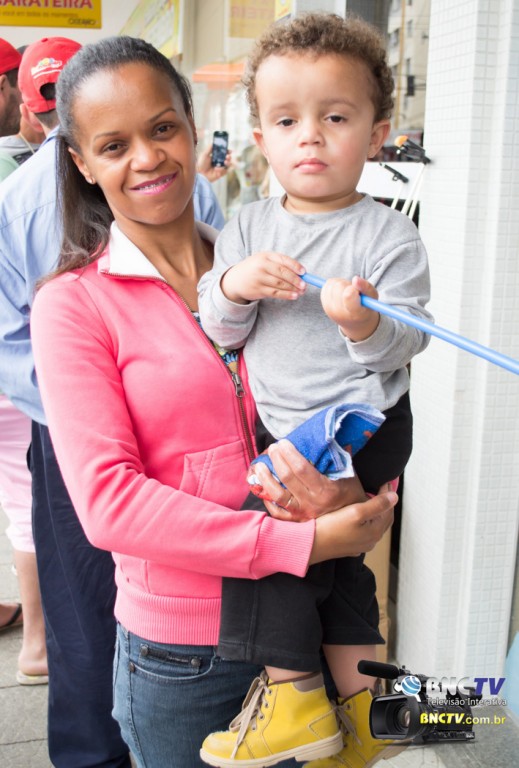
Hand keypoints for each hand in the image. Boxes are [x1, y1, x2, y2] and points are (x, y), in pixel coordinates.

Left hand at [197, 144, 231, 181]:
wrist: (199, 174)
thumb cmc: (201, 164)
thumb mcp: (204, 154)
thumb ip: (210, 148)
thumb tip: (214, 142)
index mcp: (215, 156)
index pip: (223, 153)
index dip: (227, 151)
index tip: (230, 151)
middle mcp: (219, 162)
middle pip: (227, 158)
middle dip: (229, 157)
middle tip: (227, 156)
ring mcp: (220, 168)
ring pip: (228, 164)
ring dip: (228, 162)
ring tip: (225, 162)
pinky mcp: (221, 174)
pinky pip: (225, 171)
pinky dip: (222, 169)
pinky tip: (216, 169)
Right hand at [221, 252, 306, 303]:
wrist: (235, 280)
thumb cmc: (255, 269)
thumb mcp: (264, 261)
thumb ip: (280, 264)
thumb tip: (301, 273)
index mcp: (266, 256)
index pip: (283, 260)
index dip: (295, 266)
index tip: (304, 272)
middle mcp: (261, 266)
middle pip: (283, 273)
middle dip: (296, 280)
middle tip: (305, 285)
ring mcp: (259, 278)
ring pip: (280, 284)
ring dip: (293, 289)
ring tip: (302, 291)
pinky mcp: (258, 290)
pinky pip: (275, 293)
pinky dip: (286, 295)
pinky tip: (294, 296)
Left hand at [250, 440, 364, 521]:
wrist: (351, 522)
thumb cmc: (350, 494)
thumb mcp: (349, 474)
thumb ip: (339, 455)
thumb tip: (331, 435)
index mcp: (325, 490)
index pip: (302, 469)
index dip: (289, 454)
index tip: (283, 442)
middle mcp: (312, 503)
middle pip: (287, 479)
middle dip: (277, 460)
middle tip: (272, 448)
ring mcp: (302, 514)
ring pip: (277, 496)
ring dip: (266, 479)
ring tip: (259, 465)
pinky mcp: (295, 521)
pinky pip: (277, 512)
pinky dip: (267, 499)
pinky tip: (262, 487)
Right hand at [309, 485, 396, 563]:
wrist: (311, 544)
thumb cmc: (332, 527)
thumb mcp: (356, 512)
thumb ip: (377, 504)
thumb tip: (395, 497)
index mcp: (375, 531)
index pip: (388, 509)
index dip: (388, 494)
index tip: (384, 481)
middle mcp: (371, 540)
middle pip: (384, 518)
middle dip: (384, 503)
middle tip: (381, 488)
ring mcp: (360, 545)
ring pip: (374, 525)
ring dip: (376, 512)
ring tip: (372, 499)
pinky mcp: (350, 546)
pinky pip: (364, 531)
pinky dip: (367, 521)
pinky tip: (360, 516)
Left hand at [321, 275, 379, 340]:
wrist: (355, 323)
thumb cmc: (366, 306)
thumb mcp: (372, 298)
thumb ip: (367, 288)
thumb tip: (355, 279)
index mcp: (356, 314)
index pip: (348, 296)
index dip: (351, 288)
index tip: (356, 284)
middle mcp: (340, 313)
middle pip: (339, 286)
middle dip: (348, 284)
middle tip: (355, 291)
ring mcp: (329, 309)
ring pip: (333, 284)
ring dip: (342, 284)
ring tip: (349, 292)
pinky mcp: (324, 303)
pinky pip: (328, 285)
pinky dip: (335, 284)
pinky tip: (341, 293)